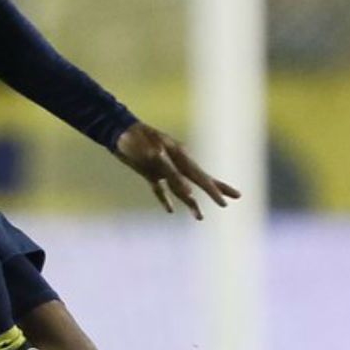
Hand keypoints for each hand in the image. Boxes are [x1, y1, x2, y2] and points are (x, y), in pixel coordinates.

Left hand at [111, 122, 240, 219]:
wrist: (116, 131)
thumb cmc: (136, 140)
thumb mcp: (154, 154)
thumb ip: (171, 173)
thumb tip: (189, 192)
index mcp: (180, 156)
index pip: (201, 177)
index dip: (214, 191)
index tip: (226, 203)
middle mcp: (175, 163)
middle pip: (199, 180)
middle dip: (215, 191)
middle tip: (233, 200)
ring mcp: (162, 168)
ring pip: (181, 189)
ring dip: (191, 203)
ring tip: (201, 218)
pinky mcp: (149, 172)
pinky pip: (160, 189)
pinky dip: (165, 199)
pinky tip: (170, 210)